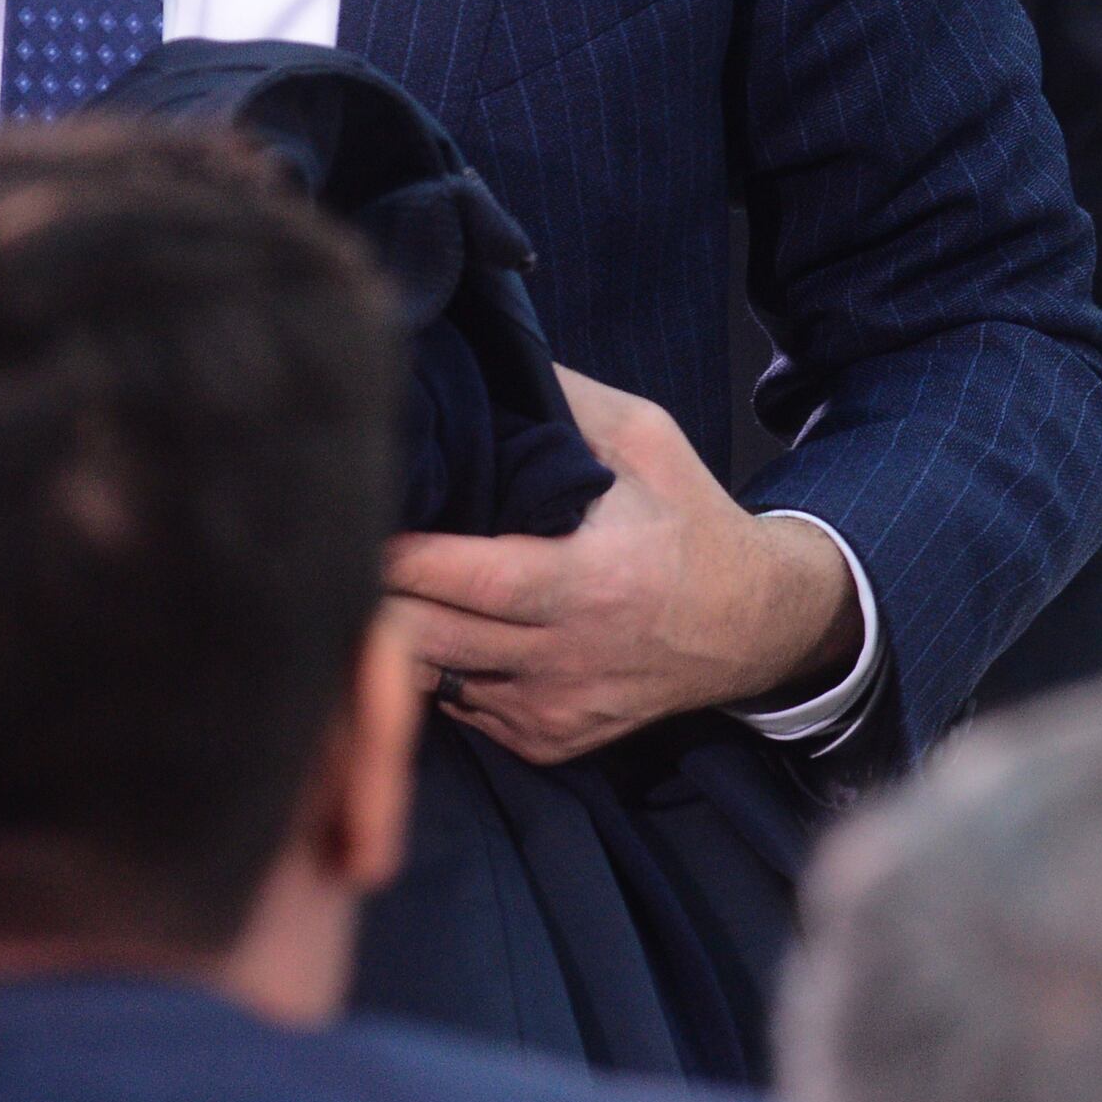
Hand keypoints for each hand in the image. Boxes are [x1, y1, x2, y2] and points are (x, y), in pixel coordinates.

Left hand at [382, 369, 858, 765]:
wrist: (754, 626)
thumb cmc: (691, 523)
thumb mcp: (648, 440)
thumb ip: (564, 401)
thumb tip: (483, 360)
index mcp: (590, 580)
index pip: (467, 581)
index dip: (402, 558)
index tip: (364, 521)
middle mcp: (568, 656)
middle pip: (427, 641)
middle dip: (376, 596)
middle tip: (347, 549)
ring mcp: (556, 709)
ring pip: (431, 683)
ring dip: (398, 635)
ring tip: (383, 587)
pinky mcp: (551, 741)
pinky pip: (462, 710)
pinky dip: (441, 669)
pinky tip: (447, 626)